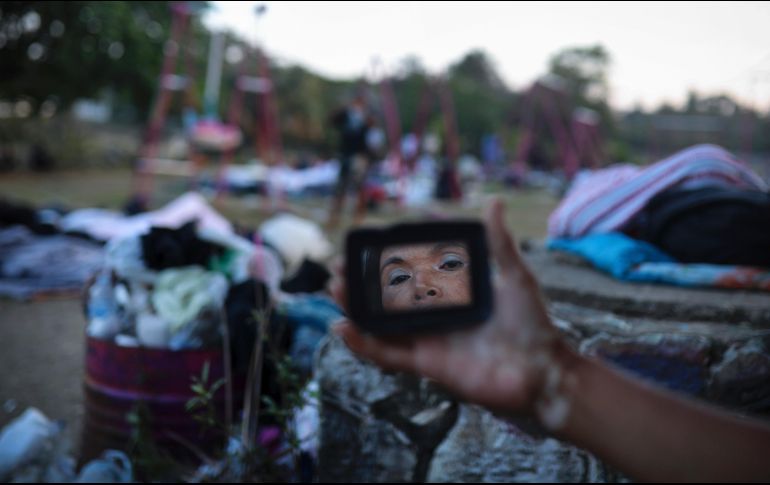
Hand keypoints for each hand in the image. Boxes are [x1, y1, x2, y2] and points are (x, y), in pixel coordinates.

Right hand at [331, 199, 574, 420]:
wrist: (542, 372)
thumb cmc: (532, 324)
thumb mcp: (514, 276)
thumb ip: (498, 242)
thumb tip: (495, 201)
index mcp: (450, 293)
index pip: (410, 271)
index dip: (385, 258)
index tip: (365, 241)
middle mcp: (435, 315)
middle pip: (387, 297)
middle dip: (360, 282)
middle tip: (338, 266)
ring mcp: (428, 340)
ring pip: (380, 324)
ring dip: (355, 308)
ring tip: (335, 289)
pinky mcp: (426, 365)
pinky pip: (388, 355)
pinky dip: (363, 345)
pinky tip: (342, 328)